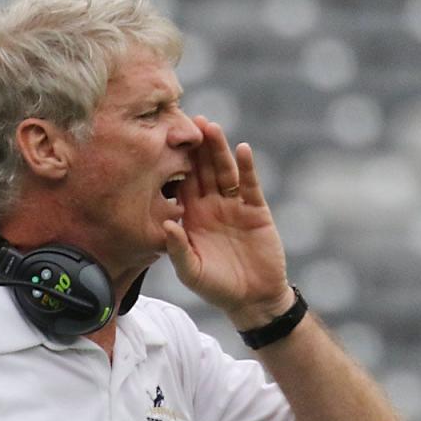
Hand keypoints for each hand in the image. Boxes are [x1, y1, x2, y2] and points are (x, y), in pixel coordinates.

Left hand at [164, 118, 293, 328]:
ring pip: (224, 171)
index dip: (174, 164)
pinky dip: (246, 168)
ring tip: (211, 128)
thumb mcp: (191, 272)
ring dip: (218, 150)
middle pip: (202, 170)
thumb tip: (167, 223)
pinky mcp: (256, 210)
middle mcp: (211, 206)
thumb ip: (178, 249)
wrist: (253, 299)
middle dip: (195, 148)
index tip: (163, 142)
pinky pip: (250, 185)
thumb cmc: (216, 288)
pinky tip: (241, 149)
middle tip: (186, 121)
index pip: (181, 184)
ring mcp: (234, 206)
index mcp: (191, 217)